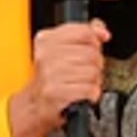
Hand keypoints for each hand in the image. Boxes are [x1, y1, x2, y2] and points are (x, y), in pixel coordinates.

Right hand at [11, 20, 109, 136]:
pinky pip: (89, 90)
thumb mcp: (63, 49)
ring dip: (92, 82)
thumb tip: (102, 31)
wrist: (34, 105)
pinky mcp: (57, 94)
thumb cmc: (51, 78)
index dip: (94, 42)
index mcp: (46, 40)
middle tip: (84, 72)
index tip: (92, 48)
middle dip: (94, 65)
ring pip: (92, 72)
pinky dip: (90, 95)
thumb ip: (85, 34)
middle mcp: (46, 56)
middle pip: (91, 53)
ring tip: (80, 84)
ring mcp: (50, 75)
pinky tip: (80, 95)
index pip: (84, 32)